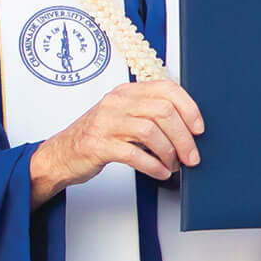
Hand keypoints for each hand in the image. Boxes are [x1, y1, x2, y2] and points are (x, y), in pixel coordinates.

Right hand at [29, 80, 202, 207]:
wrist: (61, 154)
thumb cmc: (98, 136)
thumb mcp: (124, 115)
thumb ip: (149, 113)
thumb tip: (188, 127)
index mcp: (127, 91)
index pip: (166, 88)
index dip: (189, 108)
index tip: (199, 128)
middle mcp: (117, 102)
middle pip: (163, 112)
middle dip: (184, 137)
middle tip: (191, 156)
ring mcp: (106, 123)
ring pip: (151, 132)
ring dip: (169, 152)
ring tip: (173, 164)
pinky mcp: (98, 145)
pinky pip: (134, 154)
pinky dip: (153, 166)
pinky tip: (160, 172)